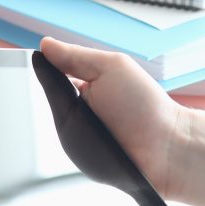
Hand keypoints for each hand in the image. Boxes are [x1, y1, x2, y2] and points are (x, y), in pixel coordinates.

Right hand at [37, 38, 204, 205]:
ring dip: (63, 122)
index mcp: (87, 85)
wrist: (167, 148)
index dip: (45, 70)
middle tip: (72, 97)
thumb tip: (44, 44)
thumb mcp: (109, 68)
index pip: (55, 75)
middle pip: (50, 101)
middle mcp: (81, 111)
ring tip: (85, 122)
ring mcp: (80, 138)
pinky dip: (71, 143)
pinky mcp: (82, 161)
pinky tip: (84, 141)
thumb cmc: (145, 105)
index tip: (36, 63)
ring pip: (55, 126)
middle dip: (54, 98)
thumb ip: (75, 56)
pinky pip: (65, 149)